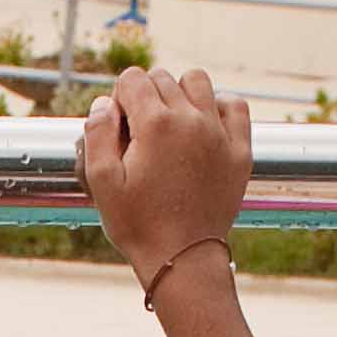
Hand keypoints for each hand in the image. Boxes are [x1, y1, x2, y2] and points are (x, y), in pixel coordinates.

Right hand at [77, 65, 252, 280]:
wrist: (182, 258)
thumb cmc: (137, 224)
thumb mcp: (102, 183)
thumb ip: (97, 135)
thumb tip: (105, 103)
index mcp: (154, 125)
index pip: (132, 78)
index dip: (119, 99)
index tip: (118, 128)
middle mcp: (190, 119)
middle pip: (162, 79)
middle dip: (145, 98)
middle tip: (140, 136)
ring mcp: (219, 132)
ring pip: (198, 81)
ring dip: (180, 94)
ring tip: (170, 125)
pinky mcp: (239, 148)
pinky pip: (234, 104)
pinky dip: (217, 106)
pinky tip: (203, 126)